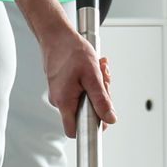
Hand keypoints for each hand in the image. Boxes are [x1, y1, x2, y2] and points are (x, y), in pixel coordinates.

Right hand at [40, 22, 115, 137]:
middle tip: (103, 80)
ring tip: (98, 70)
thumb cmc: (71, 50)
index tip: (103, 116)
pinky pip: (80, 91)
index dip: (92, 127)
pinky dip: (89, 81)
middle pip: (85, 113)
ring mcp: (60, 93)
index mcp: (64, 101)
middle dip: (100, 98)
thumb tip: (109, 118)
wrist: (57, 35)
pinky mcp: (63, 86)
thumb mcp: (93, 75)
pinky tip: (92, 69)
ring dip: (96, 87)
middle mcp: (59, 100)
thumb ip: (101, 99)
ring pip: (84, 100)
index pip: (75, 130)